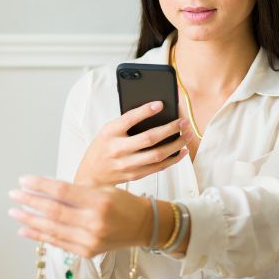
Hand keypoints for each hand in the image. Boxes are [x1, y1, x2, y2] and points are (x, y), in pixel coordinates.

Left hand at [8, 175, 152, 258]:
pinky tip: (24, 229)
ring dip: (29, 220)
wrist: (143, 226)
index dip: (39, 185)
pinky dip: (39, 236)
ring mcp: (90, 240)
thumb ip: (75, 191)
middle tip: (13, 194)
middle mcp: (94, 223)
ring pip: (52, 229)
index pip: (62, 191)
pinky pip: (58, 243)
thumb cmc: (122, 203)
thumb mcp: (103, 189)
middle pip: (53, 211)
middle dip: (29, 202)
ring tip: (14, 212)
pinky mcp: (87, 252)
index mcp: (99, 202)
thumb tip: (43, 190)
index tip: (23, 180)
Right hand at [73, 102, 190, 187]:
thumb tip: (156, 113)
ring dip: (176, 145)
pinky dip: (173, 159)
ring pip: (157, 155)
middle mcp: (118, 149)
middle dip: (170, 129)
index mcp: (110, 133)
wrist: (92, 175)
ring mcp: (126, 165)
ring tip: (187, 135)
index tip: (161, 104)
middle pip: (149, 139)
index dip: (145, 111)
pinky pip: (158, 167)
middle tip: (183, 122)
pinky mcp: (134, 175)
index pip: (129, 119)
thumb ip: (126, 123)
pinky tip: (182, 151)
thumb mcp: (108, 131)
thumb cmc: (103, 148)